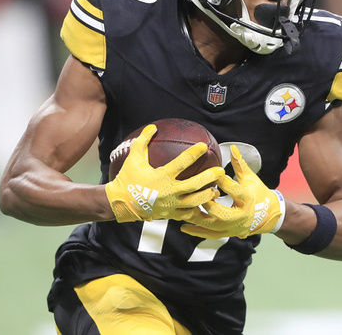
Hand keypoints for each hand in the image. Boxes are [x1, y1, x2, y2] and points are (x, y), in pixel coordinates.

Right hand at [104, 124, 223, 221]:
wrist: (120, 203)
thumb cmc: (127, 179)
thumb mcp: (133, 158)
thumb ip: (143, 141)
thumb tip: (152, 127)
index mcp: (162, 176)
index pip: (182, 162)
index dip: (194, 153)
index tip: (203, 146)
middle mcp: (169, 191)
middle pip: (194, 185)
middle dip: (209, 177)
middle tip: (221, 171)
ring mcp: (170, 205)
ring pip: (195, 202)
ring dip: (207, 195)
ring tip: (216, 190)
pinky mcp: (170, 215)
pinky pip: (188, 214)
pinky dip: (198, 210)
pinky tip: (205, 205)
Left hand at [181, 145, 284, 238]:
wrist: (267, 215)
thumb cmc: (257, 192)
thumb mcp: (250, 177)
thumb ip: (239, 164)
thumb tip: (232, 147)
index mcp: (248, 199)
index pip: (235, 191)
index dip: (224, 183)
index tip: (213, 173)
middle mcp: (241, 216)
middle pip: (223, 213)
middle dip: (208, 205)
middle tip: (196, 195)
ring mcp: (234, 227)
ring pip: (214, 226)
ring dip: (198, 219)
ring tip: (184, 210)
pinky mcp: (228, 233)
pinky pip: (210, 235)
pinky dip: (197, 232)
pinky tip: (183, 227)